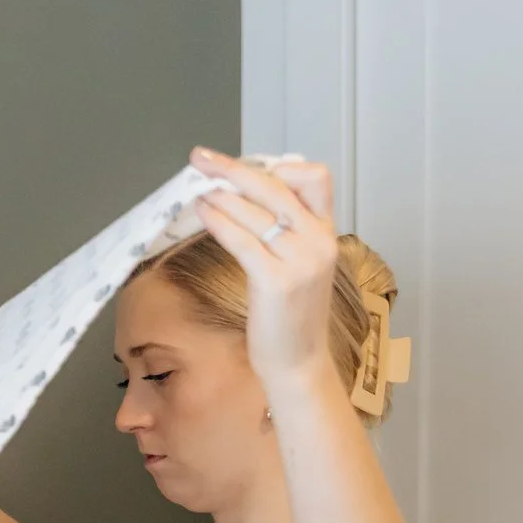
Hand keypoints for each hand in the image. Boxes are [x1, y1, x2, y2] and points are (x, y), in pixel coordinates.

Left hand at [186, 147, 340, 390]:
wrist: (298, 364)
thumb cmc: (290, 317)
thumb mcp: (297, 266)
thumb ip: (283, 233)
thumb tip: (242, 199)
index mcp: (328, 233)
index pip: (316, 178)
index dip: (279, 168)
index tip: (246, 171)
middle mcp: (319, 241)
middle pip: (276, 186)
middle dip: (233, 169)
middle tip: (201, 158)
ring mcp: (301, 260)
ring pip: (256, 209)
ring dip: (220, 194)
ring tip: (195, 189)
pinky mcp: (276, 281)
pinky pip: (243, 239)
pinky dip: (219, 221)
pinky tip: (201, 213)